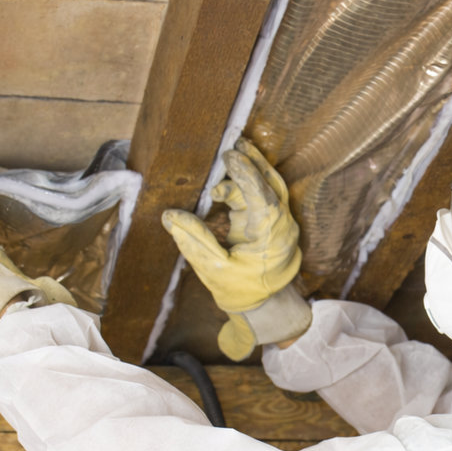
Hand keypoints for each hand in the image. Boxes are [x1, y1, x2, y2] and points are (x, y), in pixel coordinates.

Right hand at [162, 139, 311, 359]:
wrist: (263, 306)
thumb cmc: (240, 290)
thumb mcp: (213, 269)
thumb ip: (194, 241)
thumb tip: (170, 216)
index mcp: (271, 235)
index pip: (263, 197)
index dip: (247, 175)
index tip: (231, 157)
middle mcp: (280, 224)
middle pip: (272, 183)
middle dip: (253, 162)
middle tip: (233, 144)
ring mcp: (278, 221)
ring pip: (268, 186)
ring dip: (249, 169)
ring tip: (229, 153)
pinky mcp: (268, 220)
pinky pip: (259, 195)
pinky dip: (241, 186)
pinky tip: (218, 188)